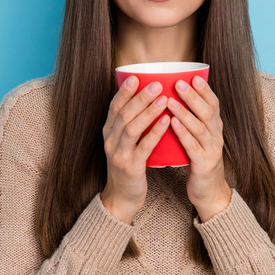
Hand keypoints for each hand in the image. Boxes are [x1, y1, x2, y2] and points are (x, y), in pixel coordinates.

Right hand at [100, 76, 168, 223]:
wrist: (122, 197)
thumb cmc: (129, 164)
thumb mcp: (125, 142)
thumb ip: (132, 123)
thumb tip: (147, 99)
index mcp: (108, 132)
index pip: (114, 107)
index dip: (124, 91)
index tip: (136, 76)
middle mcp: (110, 140)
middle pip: (124, 114)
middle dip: (140, 97)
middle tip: (156, 83)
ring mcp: (118, 154)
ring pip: (132, 128)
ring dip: (148, 111)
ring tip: (164, 99)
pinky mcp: (130, 167)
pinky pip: (143, 147)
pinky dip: (154, 132)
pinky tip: (166, 121)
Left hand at [167, 76, 231, 221]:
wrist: (208, 191)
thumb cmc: (199, 160)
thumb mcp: (199, 137)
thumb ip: (192, 119)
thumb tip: (174, 96)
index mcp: (215, 127)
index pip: (214, 104)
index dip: (205, 90)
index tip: (193, 76)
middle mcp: (217, 136)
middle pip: (208, 112)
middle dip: (193, 96)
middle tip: (179, 83)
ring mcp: (212, 150)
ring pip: (200, 128)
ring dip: (185, 113)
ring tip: (170, 101)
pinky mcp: (204, 165)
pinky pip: (194, 147)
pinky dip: (183, 134)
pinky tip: (172, 125)